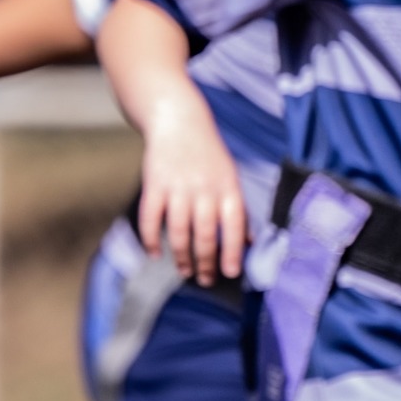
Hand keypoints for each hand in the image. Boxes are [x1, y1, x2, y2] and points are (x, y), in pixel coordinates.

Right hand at [138, 99, 246, 283]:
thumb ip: (237, 209)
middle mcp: (204, 189)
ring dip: (182, 256)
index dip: (233, 251)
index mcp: (227, 187)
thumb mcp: (230, 177)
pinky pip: (151, 218)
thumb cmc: (208, 155)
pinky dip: (151, 239)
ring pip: (179, 231)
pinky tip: (155, 253)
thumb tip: (249, 241)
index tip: (230, 273)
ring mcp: (177, 187)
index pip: (234, 225)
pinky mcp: (154, 184)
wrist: (178, 120)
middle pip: (206, 234)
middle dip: (206, 262)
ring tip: (185, 271)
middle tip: (206, 280)